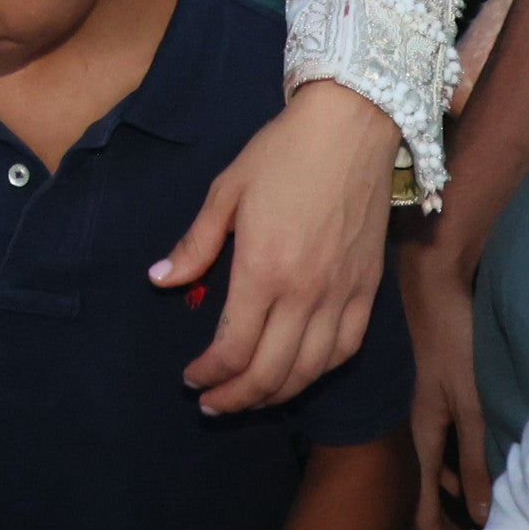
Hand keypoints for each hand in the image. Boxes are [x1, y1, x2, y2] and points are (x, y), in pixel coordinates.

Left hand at [157, 78, 405, 412]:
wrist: (351, 126)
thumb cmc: (282, 153)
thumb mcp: (227, 191)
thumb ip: (195, 244)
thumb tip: (160, 281)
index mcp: (263, 269)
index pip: (233, 347)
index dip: (209, 373)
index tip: (191, 377)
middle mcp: (305, 292)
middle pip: (270, 372)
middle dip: (235, 397)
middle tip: (211, 403)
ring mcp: (341, 294)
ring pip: (309, 370)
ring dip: (275, 394)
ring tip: (249, 398)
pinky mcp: (368, 289)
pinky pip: (345, 349)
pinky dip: (319, 372)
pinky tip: (299, 374)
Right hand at [397, 236, 489, 529]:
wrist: (430, 279)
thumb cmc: (450, 338)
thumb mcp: (469, 402)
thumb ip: (474, 458)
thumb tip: (483, 516)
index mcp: (419, 438)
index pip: (423, 512)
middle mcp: (414, 431)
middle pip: (425, 496)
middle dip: (450, 527)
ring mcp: (422, 414)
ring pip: (434, 470)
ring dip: (457, 496)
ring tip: (488, 517)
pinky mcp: (434, 396)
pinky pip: (442, 446)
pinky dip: (459, 466)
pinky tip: (484, 465)